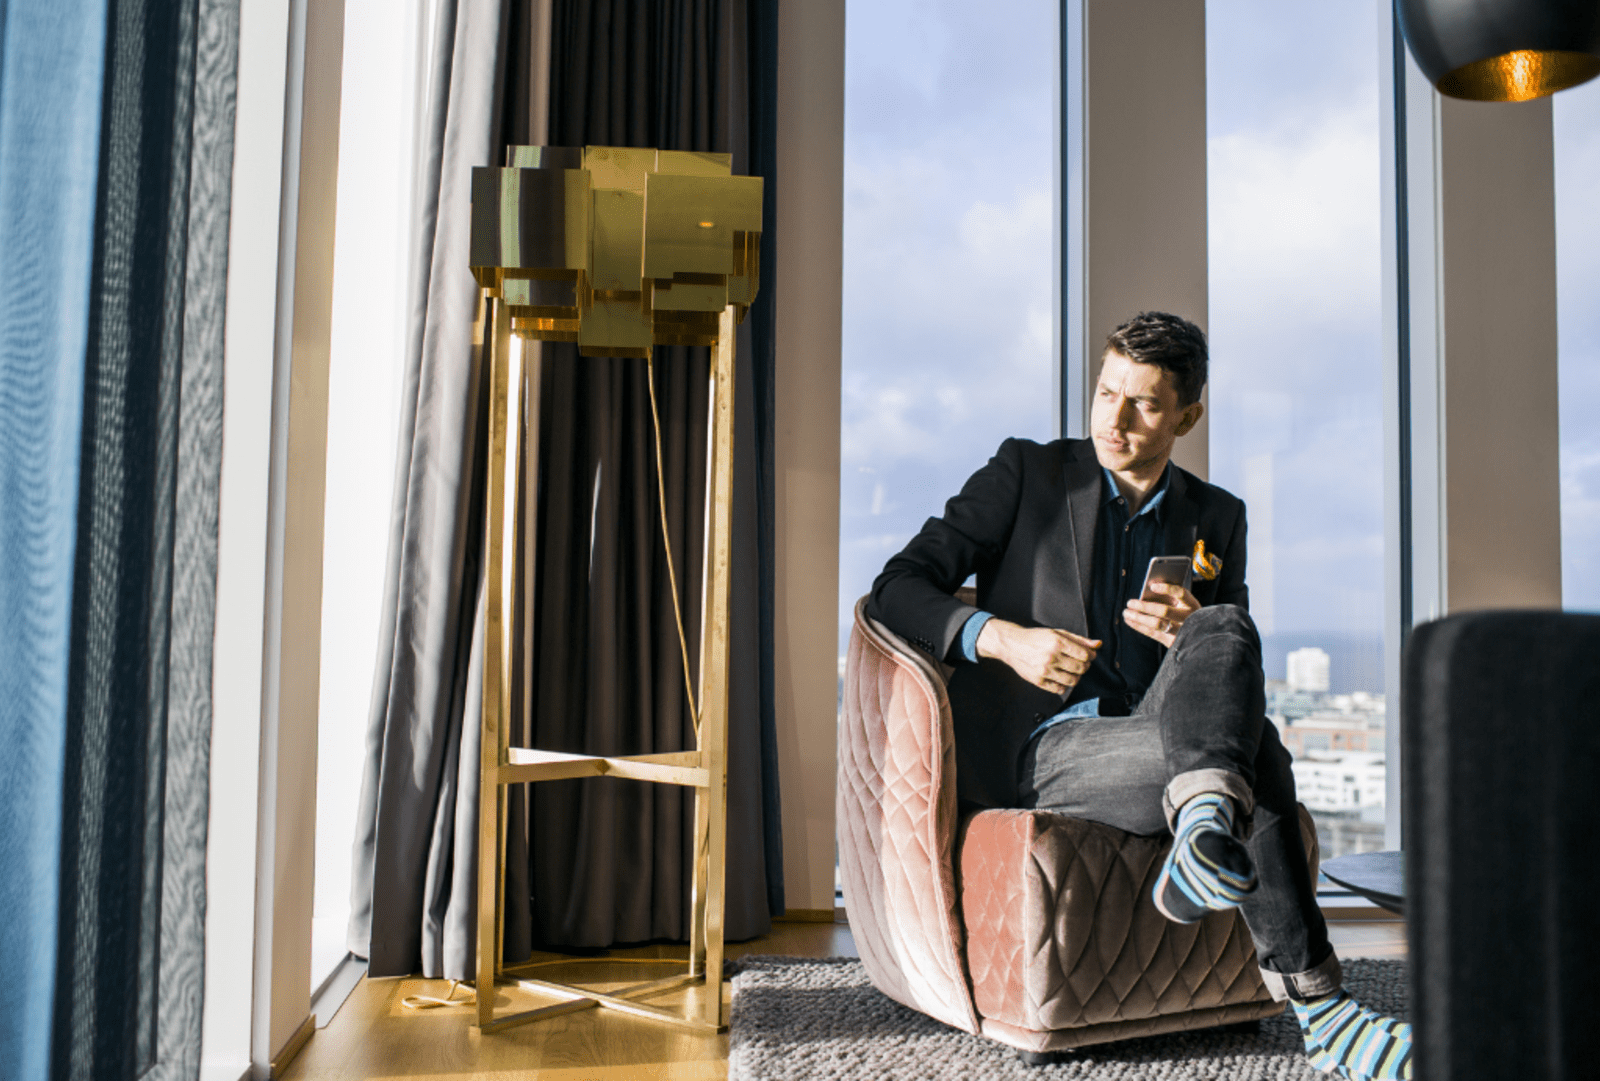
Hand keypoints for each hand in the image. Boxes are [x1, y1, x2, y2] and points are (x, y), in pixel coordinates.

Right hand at [976, 619, 1100, 696]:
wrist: (1012, 645)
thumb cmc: (1036, 638)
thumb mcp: (1057, 633)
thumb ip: (1079, 639)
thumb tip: (1098, 644)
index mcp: (1057, 642)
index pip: (1085, 654)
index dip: (1091, 656)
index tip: (1089, 655)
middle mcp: (1051, 657)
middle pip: (1081, 668)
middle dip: (1085, 666)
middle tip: (1081, 663)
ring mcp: (1044, 670)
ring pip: (1073, 681)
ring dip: (1076, 676)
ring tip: (1071, 670)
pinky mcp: (1038, 681)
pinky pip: (1060, 689)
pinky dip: (1064, 685)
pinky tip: (1061, 677)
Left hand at [1123, 581, 1199, 647]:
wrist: (1200, 638)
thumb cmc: (1185, 613)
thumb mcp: (1183, 604)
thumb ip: (1169, 597)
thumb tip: (1146, 592)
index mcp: (1193, 604)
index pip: (1180, 593)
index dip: (1166, 588)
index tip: (1151, 585)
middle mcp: (1189, 618)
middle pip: (1164, 611)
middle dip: (1144, 606)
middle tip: (1130, 602)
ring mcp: (1181, 632)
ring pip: (1156, 624)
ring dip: (1138, 617)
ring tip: (1126, 612)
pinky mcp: (1173, 642)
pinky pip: (1152, 633)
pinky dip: (1138, 626)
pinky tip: (1129, 620)